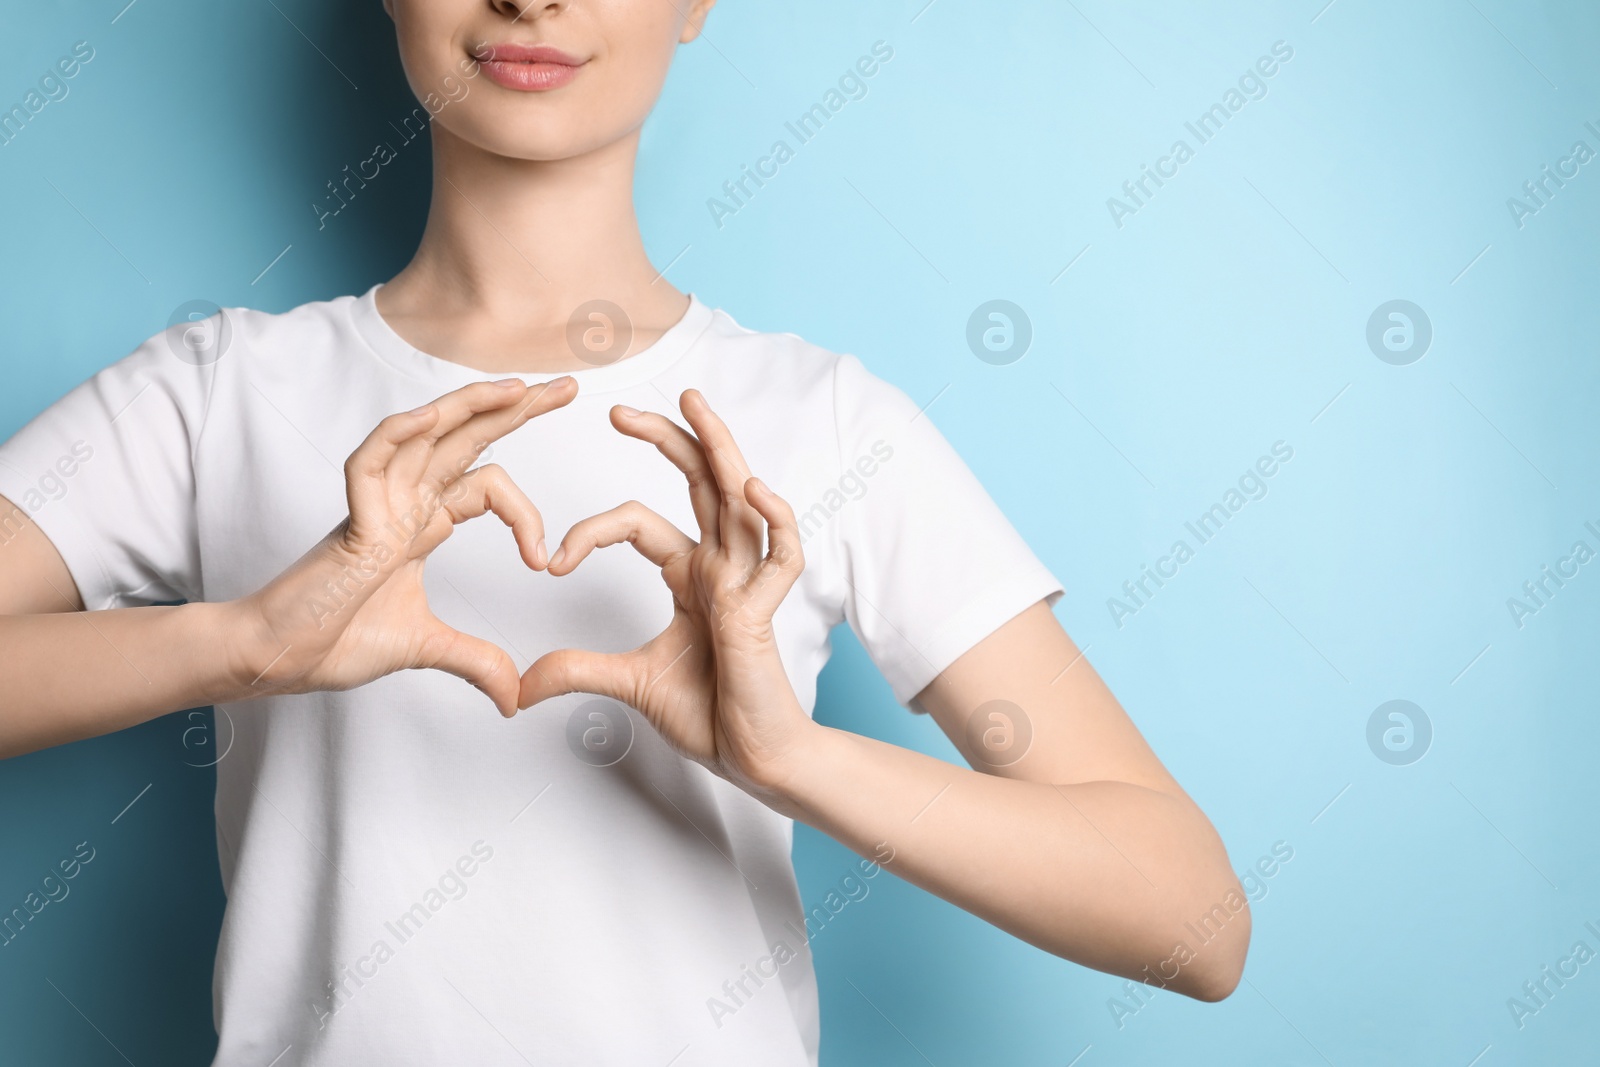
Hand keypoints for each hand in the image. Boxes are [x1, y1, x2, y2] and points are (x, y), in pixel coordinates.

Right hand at [233, 377, 576, 713]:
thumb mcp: (427, 648)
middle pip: (465, 439)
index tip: (546, 563)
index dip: (525, 505)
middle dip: (516, 410)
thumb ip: (475, 663)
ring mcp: (376, 507)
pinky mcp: (350, 523)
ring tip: (520, 388)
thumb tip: (515, 698)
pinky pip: (369, 463)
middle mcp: (403, 504)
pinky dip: (396, 436)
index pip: (483, 480)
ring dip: (470, 408)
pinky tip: (430, 417)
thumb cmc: (334, 641)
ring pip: (425, 437)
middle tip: (567, 387)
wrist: (279, 659)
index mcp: (422, 524)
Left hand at [519, 389, 814, 796]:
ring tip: (695, 405)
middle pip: (699, 483)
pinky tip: (750, 489)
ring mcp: (746, 583)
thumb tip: (521, 684)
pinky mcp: (766, 611)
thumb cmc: (711, 715)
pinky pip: (781, 555)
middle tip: (622, 409)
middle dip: (667, 439)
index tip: (552, 560)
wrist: (754, 758)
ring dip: (721, 449)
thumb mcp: (629, 684)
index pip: (640, 521)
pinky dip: (773, 519)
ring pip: (740, 499)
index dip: (592, 530)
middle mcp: (721, 567)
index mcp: (691, 576)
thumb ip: (578, 671)